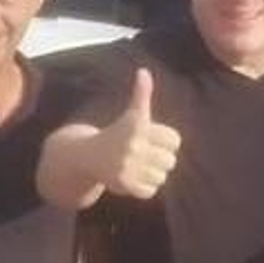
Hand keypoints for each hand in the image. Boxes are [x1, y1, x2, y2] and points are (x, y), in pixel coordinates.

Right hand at [93, 68, 180, 199]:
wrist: (89, 155)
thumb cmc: (117, 133)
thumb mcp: (131, 114)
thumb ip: (141, 94)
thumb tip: (144, 72)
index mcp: (138, 126)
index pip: (174, 140)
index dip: (166, 142)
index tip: (153, 140)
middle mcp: (133, 145)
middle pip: (170, 160)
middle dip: (160, 159)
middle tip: (146, 155)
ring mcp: (128, 166)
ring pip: (161, 177)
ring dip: (153, 174)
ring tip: (139, 167)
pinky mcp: (125, 184)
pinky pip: (150, 190)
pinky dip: (145, 187)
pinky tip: (134, 178)